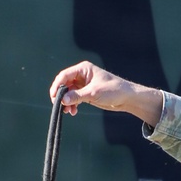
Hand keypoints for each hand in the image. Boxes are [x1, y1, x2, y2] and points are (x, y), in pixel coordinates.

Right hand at [49, 61, 163, 127]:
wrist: (127, 98)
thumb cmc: (113, 90)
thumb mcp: (94, 93)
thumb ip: (77, 96)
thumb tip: (63, 100)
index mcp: (83, 69)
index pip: (64, 75)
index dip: (57, 86)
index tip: (54, 97)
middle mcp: (82, 75)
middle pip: (64, 84)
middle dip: (61, 95)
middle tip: (59, 106)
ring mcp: (83, 84)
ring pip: (68, 92)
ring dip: (66, 102)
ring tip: (68, 112)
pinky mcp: (86, 93)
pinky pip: (74, 98)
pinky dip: (72, 104)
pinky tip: (73, 112)